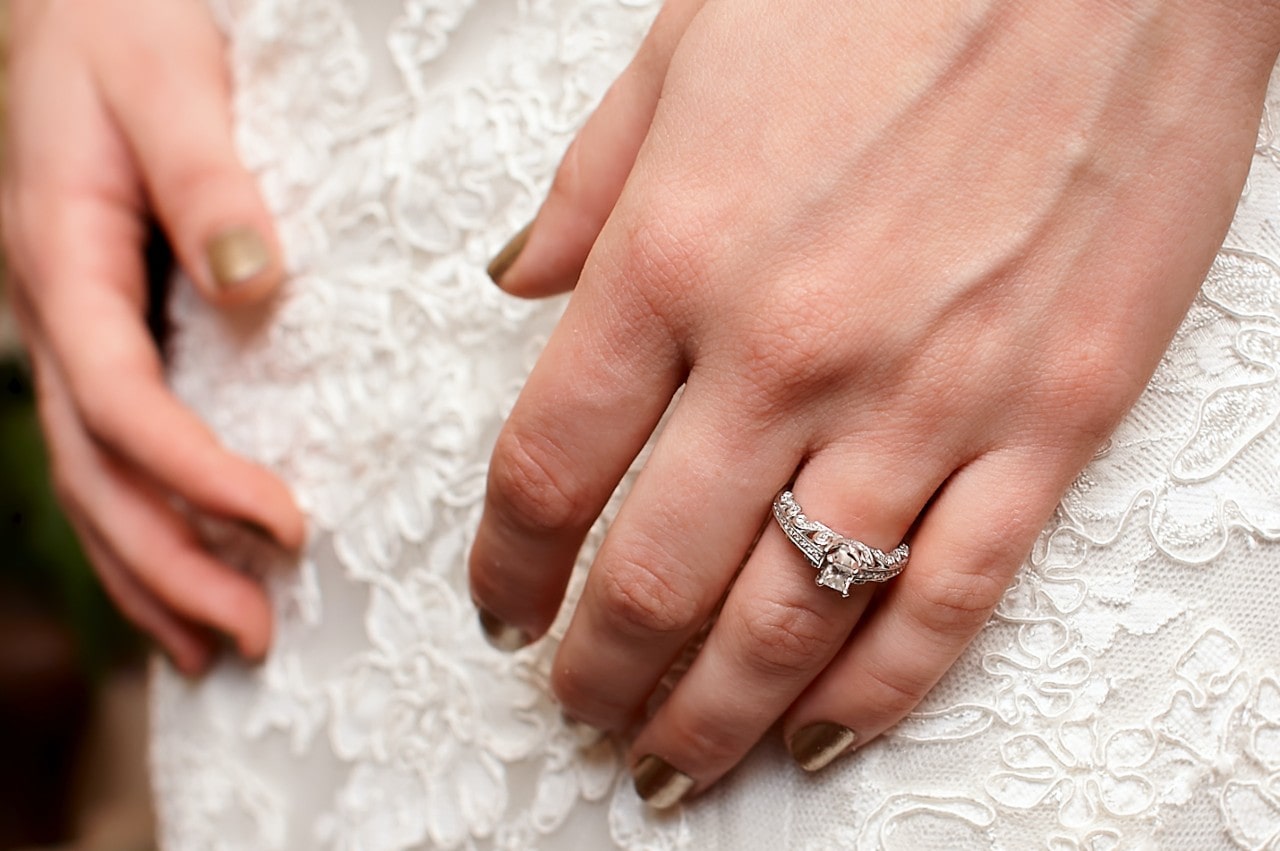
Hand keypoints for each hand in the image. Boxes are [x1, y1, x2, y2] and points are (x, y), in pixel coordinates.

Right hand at [2, 0, 304, 672]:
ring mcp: (70, 331)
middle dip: (169, 566)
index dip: (198, 479)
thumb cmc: (124, 33)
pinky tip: (179, 577)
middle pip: (95, 474)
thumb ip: (207, 183)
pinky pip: (108, 451)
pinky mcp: (101, 333)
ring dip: (149, 572)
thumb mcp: (169, 87)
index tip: (286, 529)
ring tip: (215, 648)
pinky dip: (138, 525)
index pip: (124, 406)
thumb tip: (251, 283)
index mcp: (62, 263)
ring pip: (91, 482)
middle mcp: (55, 315)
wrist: (79, 7)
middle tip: (252, 639)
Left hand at [470, 0, 1279, 805]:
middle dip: (600, 671)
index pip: (549, 470)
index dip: (509, 568)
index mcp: (675, 256)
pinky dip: (879, 691)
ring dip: (714, 713)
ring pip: (792, 621)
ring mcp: (928, 400)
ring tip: (670, 761)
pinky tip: (820, 734)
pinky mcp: (1053, 419)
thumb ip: (591, 189)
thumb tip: (514, 281)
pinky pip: (952, 598)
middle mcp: (786, 354)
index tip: (499, 614)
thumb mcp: (688, 51)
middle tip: (578, 712)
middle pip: (655, 578)